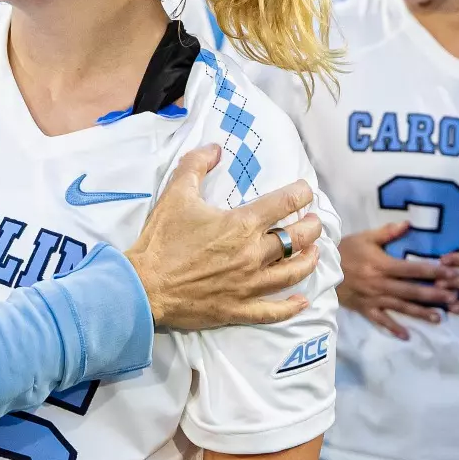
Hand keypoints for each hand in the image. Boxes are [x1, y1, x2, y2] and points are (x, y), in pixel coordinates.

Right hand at [125, 147, 321, 329]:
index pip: (284, 204)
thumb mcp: (175, 195)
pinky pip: (273, 311)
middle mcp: (252, 254)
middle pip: (297, 239)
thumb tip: (215, 148)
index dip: (301, 194)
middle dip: (311, 227)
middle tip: (313, 221)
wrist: (143, 286)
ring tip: (315, 252)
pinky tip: (302, 301)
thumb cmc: (160, 241)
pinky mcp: (238, 308)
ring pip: (292, 273)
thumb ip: (196, 165)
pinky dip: (291, 307)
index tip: (305, 191)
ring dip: (309, 261)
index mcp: (240, 225)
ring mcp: (248, 284)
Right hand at [338, 221, 450, 339]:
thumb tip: (409, 223)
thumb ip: (388, 232)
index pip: (411, 269)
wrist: (320, 268)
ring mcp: (372, 298)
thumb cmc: (345, 250)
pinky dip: (393, 328)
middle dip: (433, 295)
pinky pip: (380, 320)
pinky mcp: (364, 308)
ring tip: (438, 318)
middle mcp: (379, 283)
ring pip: (400, 306)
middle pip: (410, 290)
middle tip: (453, 299)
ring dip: (420, 313)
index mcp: (381, 264)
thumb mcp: (365, 237)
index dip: (432, 271)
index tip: (450, 274)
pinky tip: (407, 336)